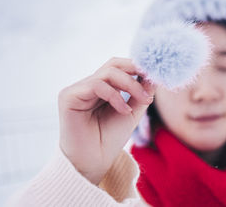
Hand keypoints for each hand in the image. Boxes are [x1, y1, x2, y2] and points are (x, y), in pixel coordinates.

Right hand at [58, 57, 154, 184]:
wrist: (94, 162)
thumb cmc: (110, 138)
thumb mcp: (132, 111)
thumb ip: (141, 92)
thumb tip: (153, 74)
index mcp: (103, 87)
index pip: (120, 67)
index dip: (138, 66)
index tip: (157, 73)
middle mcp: (89, 85)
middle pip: (114, 64)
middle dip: (135, 68)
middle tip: (151, 78)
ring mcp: (78, 89)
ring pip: (108, 72)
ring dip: (131, 84)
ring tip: (143, 99)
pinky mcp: (69, 96)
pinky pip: (97, 85)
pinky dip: (115, 96)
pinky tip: (124, 110)